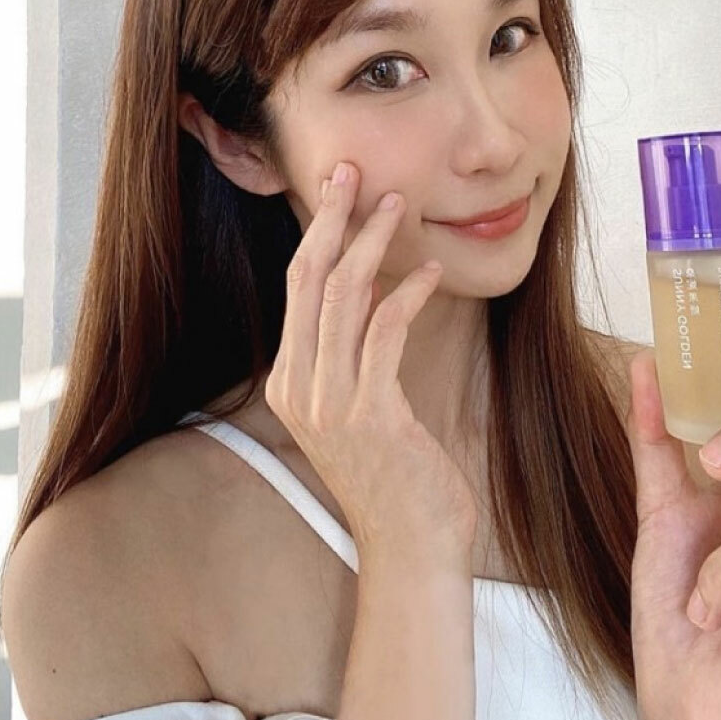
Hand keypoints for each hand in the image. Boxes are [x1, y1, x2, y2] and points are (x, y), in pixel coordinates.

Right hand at [265, 160, 477, 562]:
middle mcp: (299, 388)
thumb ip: (351, 359)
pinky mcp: (371, 412)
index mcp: (289, 383)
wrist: (412, 549)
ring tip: (400, 205)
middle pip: (308, 279)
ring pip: (344, 295)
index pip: (297, 288)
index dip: (316, 232)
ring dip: (373, 242)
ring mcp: (330, 402)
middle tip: (353, 170)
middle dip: (330, 217)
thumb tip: (370, 297)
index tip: (338, 190)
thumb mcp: (358, 411)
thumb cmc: (396, 479)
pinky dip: (409, 292)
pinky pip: (385, 330)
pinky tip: (432, 273)